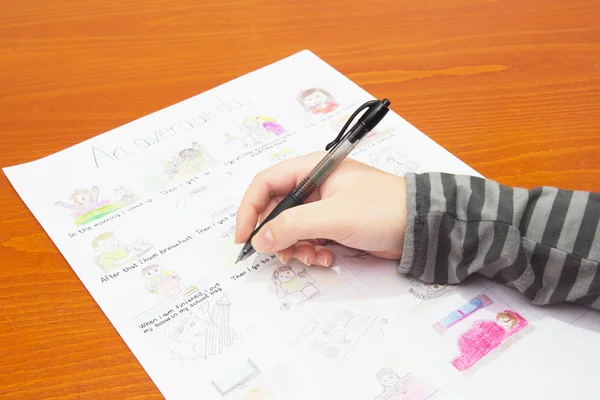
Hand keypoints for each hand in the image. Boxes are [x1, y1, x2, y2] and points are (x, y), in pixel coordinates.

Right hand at [234, 151, 407, 266]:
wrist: (420, 226)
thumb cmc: (379, 210)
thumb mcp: (333, 216)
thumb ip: (293, 226)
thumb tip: (260, 240)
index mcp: (310, 169)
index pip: (265, 183)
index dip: (249, 209)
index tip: (244, 238)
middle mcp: (313, 184)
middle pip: (276, 210)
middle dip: (277, 235)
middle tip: (282, 256)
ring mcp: (324, 205)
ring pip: (291, 228)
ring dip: (295, 247)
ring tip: (311, 257)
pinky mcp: (334, 224)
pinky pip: (309, 237)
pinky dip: (311, 250)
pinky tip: (326, 258)